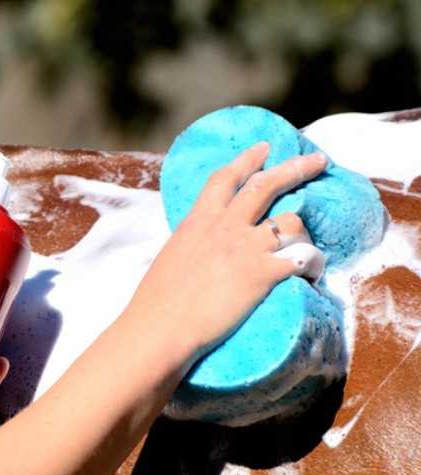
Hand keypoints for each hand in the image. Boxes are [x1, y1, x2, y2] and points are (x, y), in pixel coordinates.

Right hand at [130, 142, 327, 364]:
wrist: (160, 327)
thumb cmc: (156, 302)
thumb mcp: (171, 258)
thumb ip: (190, 246)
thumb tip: (198, 252)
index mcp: (198, 222)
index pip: (225, 179)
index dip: (247, 160)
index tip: (264, 147)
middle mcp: (225, 227)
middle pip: (267, 185)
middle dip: (297, 168)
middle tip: (318, 160)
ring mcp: (246, 248)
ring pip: (293, 220)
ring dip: (305, 230)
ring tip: (308, 243)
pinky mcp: (263, 274)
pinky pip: (302, 257)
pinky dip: (311, 263)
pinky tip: (312, 272)